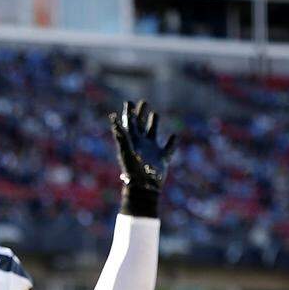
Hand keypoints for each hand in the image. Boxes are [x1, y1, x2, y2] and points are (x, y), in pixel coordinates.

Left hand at [109, 98, 176, 217]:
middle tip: (143, 102)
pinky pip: (168, 148)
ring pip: (152, 133)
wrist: (143, 187)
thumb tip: (113, 119)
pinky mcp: (162, 159)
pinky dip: (172, 142)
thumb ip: (122, 134)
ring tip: (155, 114)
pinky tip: (175, 136)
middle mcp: (141, 145)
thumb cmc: (134, 170)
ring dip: (153, 124)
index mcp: (132, 142)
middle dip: (141, 114)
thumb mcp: (126, 150)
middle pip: (140, 126)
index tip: (129, 102)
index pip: (130, 123)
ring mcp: (152, 151)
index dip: (129, 113)